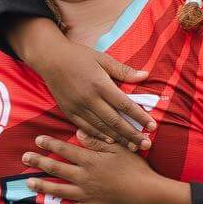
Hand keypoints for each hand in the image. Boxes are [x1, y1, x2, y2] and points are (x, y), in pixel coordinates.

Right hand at [13, 18, 149, 150]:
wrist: (50, 58)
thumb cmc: (78, 56)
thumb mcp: (102, 59)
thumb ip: (123, 70)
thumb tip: (145, 75)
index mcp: (100, 84)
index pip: (125, 105)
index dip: (140, 117)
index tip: (152, 126)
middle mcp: (90, 98)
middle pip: (115, 121)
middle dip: (132, 134)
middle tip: (147, 145)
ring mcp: (78, 107)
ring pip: (102, 128)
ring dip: (118, 139)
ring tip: (132, 147)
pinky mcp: (69, 112)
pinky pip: (86, 128)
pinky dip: (99, 136)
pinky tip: (110, 141)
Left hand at [23, 133, 168, 203]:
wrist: (146, 194)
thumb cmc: (135, 169)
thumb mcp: (118, 149)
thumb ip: (97, 141)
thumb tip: (77, 132)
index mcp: (90, 160)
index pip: (65, 150)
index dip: (50, 144)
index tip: (37, 140)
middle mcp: (83, 177)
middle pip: (56, 168)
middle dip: (38, 162)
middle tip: (24, 158)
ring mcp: (85, 195)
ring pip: (58, 189)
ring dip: (42, 186)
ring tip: (29, 183)